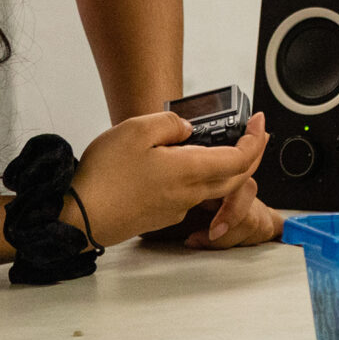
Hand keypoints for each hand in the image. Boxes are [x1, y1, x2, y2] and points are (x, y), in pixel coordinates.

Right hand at [65, 110, 271, 246]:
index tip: (260, 122)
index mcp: (190, 171)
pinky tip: (179, 164)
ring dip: (225, 166)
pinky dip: (198, 178)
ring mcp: (176, 208)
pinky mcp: (161, 216)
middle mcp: (189, 194)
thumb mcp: (137, 130)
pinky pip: (191, 196)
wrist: (79, 218)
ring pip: (214, 188)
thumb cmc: (104, 177)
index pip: (241, 159)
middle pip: (235, 177)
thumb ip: (170, 124)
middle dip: (250, 154)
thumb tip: (186, 129)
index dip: (256, 139)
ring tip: (217, 143)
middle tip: (252, 133)